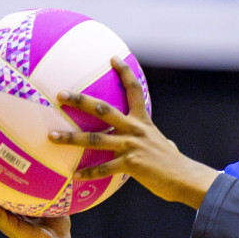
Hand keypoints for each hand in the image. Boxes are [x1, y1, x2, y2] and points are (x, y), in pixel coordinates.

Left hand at [49, 58, 220, 207]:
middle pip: (102, 110)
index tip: (112, 58)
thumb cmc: (175, 164)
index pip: (134, 90)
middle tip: (60, 95)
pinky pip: (103, 168)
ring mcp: (132, 146)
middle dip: (80, 101)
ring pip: (95, 139)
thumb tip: (163, 143)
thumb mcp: (164, 144)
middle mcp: (135, 129)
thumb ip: (153, 141)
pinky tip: (74, 176)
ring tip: (52, 137)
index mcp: (143, 121)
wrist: (187, 179)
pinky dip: (88, 172)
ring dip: (71, 138)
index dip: (124, 72)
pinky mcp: (131, 164)